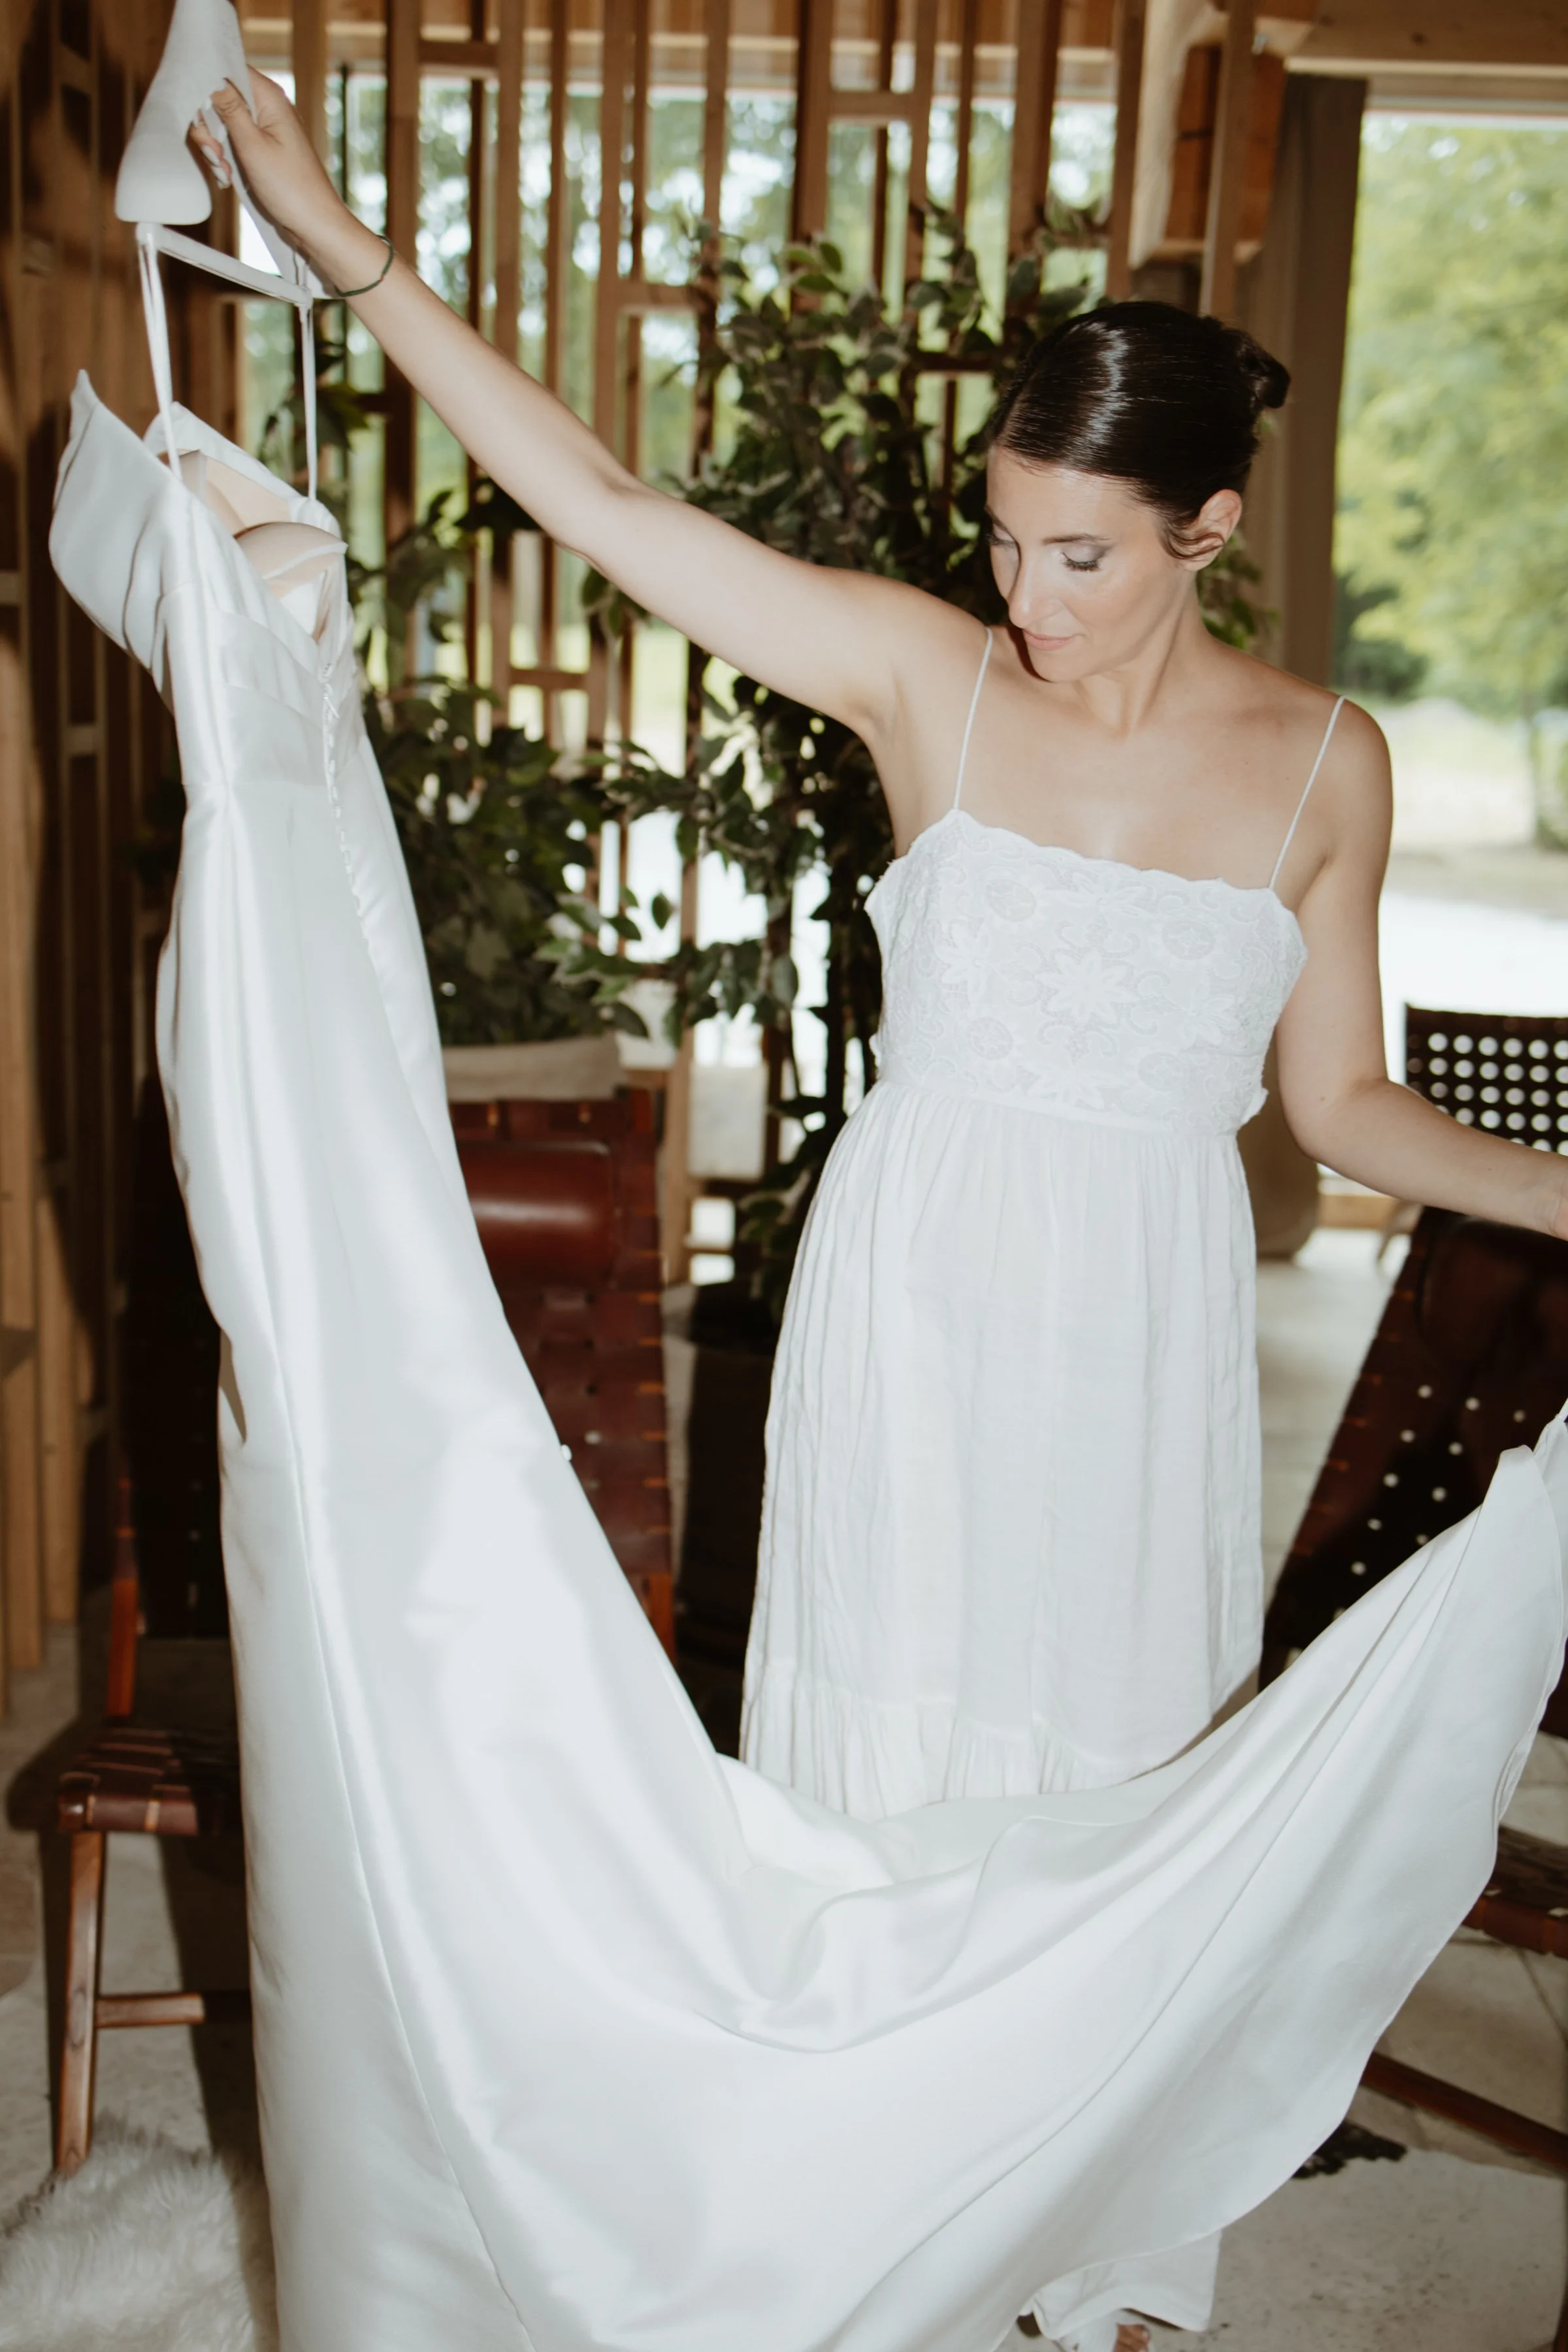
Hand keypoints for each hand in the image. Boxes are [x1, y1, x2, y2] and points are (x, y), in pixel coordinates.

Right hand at [194, 71, 384, 293]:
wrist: (315, 226)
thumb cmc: (291, 189)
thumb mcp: (252, 145)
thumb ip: (229, 108)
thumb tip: (211, 76)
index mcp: (270, 97)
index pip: (227, 68)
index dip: (207, 87)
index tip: (203, 118)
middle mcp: (268, 107)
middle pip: (221, 97)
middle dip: (209, 126)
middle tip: (215, 155)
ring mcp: (265, 128)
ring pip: (223, 123)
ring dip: (216, 147)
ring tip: (225, 172)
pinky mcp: (262, 148)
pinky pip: (233, 142)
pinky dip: (226, 158)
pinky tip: (229, 177)